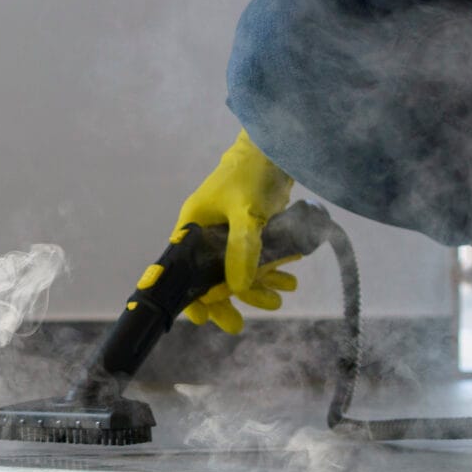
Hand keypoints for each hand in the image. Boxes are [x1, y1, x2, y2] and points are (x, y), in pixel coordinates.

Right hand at [171, 129, 295, 333]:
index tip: (204, 318)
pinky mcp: (250, 231)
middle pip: (211, 277)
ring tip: (279, 298)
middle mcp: (207, 233)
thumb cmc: (252, 173)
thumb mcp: (247, 212)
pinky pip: (256, 259)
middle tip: (237, 324)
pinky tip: (288, 280)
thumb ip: (242, 248)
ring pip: (237, 271)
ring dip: (257, 286)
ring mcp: (229, 233)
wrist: (277, 147)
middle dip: (226, 300)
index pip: (183, 269)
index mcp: (193, 226)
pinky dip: (271, 270)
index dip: (191, 295)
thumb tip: (239, 287)